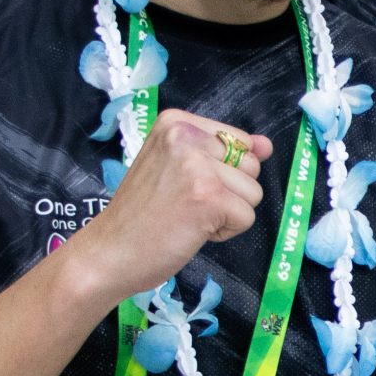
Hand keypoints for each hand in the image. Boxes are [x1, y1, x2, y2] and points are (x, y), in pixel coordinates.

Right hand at [61, 109, 273, 303]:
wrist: (109, 252)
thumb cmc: (142, 214)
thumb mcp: (179, 168)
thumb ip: (224, 152)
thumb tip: (266, 145)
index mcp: (176, 122)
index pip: (239, 141)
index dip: (223, 172)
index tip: (183, 184)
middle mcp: (186, 136)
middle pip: (250, 166)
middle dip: (229, 193)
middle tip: (185, 204)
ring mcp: (198, 166)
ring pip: (253, 192)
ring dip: (227, 213)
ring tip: (187, 217)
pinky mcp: (209, 197)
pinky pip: (246, 217)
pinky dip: (224, 232)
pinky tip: (191, 230)